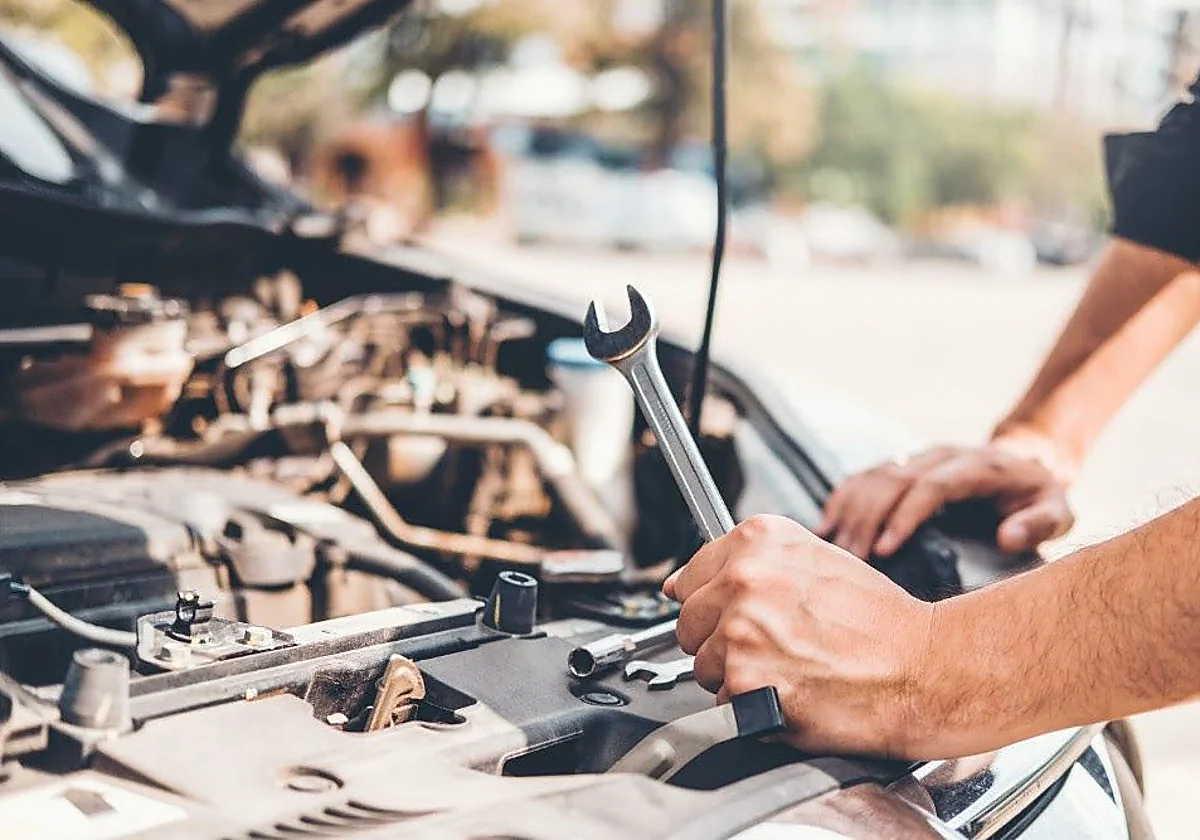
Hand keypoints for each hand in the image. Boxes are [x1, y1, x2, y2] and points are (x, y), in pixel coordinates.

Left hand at [663, 515, 936, 757]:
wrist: (923, 669)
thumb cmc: (881, 624)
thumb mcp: (816, 562)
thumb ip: (751, 566)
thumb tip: (681, 584)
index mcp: (759, 540)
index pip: (688, 576)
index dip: (711, 604)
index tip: (731, 615)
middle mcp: (744, 577)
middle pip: (688, 622)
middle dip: (719, 641)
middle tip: (772, 647)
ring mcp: (740, 628)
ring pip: (701, 665)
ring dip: (734, 677)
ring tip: (787, 669)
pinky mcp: (744, 679)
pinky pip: (721, 702)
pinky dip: (747, 709)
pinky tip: (789, 693)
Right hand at [817, 444, 1072, 558]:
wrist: (1026, 461)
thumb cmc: (1039, 497)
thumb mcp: (1058, 511)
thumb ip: (1038, 524)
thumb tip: (1006, 538)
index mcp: (976, 465)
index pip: (930, 486)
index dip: (903, 516)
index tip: (884, 550)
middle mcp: (941, 455)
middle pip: (892, 480)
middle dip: (866, 520)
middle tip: (849, 559)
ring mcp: (918, 455)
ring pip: (873, 475)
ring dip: (849, 511)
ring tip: (834, 550)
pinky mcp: (903, 464)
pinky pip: (864, 475)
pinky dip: (842, 499)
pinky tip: (826, 526)